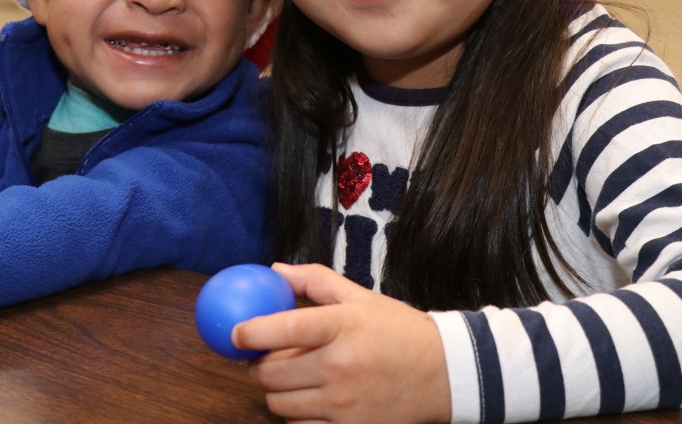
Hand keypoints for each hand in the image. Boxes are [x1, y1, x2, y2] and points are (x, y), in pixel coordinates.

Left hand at [233, 263, 450, 423]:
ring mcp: (344, 403)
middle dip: (259, 364)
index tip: (236, 333)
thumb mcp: (360, 297)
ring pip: (279, 403)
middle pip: (270, 372)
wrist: (445, 374)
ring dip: (277, 391)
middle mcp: (340, 365)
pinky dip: (296, 415)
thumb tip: (274, 272)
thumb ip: (314, 280)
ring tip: (293, 378)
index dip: (248, 332)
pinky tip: (311, 400)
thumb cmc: (399, 331)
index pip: (280, 328)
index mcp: (342, 325)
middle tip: (264, 358)